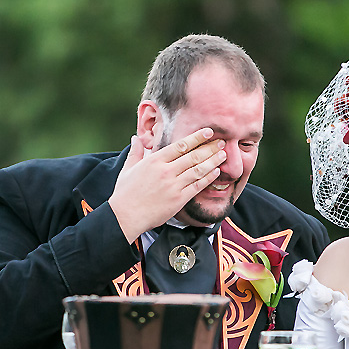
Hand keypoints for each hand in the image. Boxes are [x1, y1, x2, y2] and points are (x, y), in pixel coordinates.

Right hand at [110, 128, 225, 242]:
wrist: (126, 216)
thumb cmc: (125, 193)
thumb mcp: (128, 169)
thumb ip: (136, 152)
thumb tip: (135, 138)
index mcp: (155, 161)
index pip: (180, 145)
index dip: (197, 137)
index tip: (208, 131)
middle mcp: (166, 171)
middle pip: (193, 156)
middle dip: (210, 147)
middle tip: (222, 142)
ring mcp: (173, 185)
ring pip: (198, 169)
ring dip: (213, 161)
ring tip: (223, 154)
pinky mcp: (178, 199)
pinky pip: (197, 186)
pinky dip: (208, 178)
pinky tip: (216, 172)